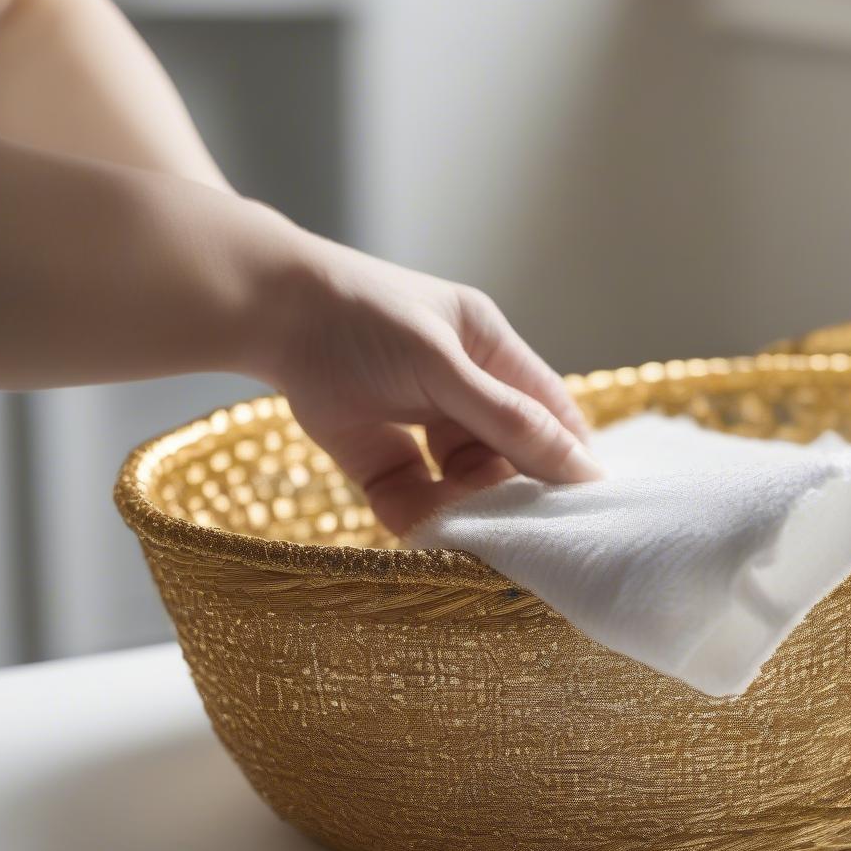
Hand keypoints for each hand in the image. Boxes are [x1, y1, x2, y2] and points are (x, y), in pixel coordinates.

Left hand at [255, 231, 600, 534]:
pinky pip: (414, 497)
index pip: (548, 410)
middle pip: (507, 452)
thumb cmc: (364, 320)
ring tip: (467, 529)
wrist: (266, 317)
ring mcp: (419, 424)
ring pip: (461, 482)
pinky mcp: (379, 457)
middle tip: (523, 532)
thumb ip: (508, 421)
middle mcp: (462, 389)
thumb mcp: (444, 367)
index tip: (583, 509)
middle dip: (513, 490)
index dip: (568, 456)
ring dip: (466, 507)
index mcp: (490, 351)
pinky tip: (425, 529)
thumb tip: (581, 466)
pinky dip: (421, 516)